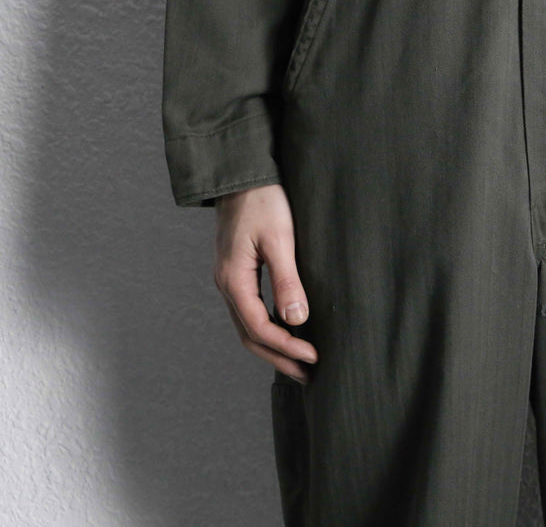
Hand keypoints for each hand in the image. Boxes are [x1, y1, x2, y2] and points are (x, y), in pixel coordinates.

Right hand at [213, 183, 316, 383]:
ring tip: (299, 363)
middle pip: (250, 334)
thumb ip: (287, 280)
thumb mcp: (280, 239)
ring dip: (273, 347)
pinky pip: (250, 310)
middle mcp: (227, 284)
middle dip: (278, 357)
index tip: (314, 357)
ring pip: (248, 325)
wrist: (242, 174)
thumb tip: (296, 319)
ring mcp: (230, 278)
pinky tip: (286, 332)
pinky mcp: (238, 271)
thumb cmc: (262, 201)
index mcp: (234, 279)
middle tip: (307, 375)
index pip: (260, 327)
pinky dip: (268, 329)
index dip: (286, 347)